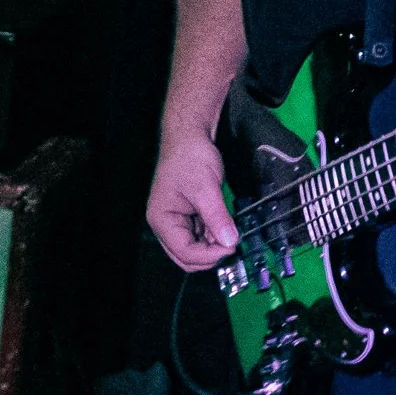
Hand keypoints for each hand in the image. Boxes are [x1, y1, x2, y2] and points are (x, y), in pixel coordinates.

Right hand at [147, 132, 237, 269]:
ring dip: (215, 246)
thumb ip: (217, 216)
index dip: (209, 255)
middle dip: (211, 255)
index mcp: (161, 219)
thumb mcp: (206, 187)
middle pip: (188, 256)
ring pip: (198, 248)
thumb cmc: (190, 158)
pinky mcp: (191, 217)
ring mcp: (179, 222)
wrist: (190, 138)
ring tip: (233, 233)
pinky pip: (204, 236)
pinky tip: (229, 227)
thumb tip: (230, 242)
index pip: (184, 252)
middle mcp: (167, 225)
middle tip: (234, 245)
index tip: (232, 247)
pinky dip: (217, 236)